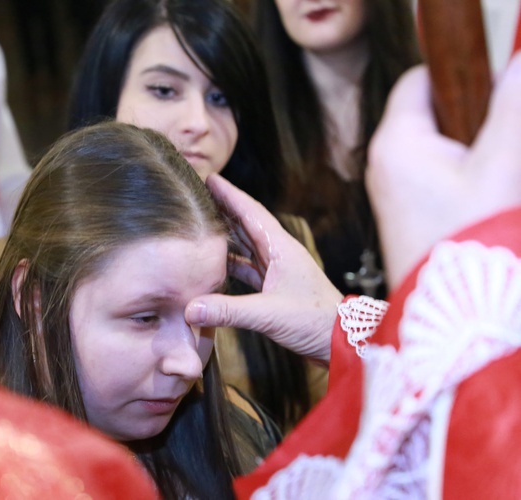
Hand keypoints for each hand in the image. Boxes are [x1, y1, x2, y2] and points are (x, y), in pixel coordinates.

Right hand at [185, 175, 342, 362]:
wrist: (342, 341)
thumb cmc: (315, 321)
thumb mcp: (268, 314)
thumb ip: (228, 311)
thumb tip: (191, 308)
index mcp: (281, 249)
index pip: (251, 213)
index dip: (230, 195)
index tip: (211, 179)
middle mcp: (280, 254)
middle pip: (247, 224)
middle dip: (224, 208)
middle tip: (201, 196)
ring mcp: (278, 270)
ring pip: (247, 245)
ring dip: (227, 234)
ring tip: (203, 224)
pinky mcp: (275, 287)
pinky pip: (248, 267)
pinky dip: (232, 262)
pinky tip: (216, 264)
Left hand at [367, 55, 520, 286]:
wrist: (446, 314)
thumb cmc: (466, 240)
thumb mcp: (499, 167)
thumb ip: (512, 107)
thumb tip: (518, 60)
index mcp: (396, 141)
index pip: (419, 80)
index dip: (459, 74)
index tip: (495, 86)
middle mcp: (384, 162)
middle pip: (430, 113)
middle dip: (473, 116)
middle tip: (504, 140)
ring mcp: (392, 190)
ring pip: (437, 148)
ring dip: (474, 149)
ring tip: (497, 174)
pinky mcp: (405, 213)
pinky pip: (435, 177)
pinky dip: (464, 175)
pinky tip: (486, 195)